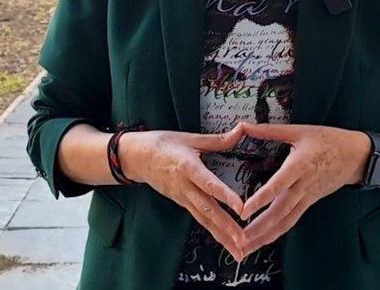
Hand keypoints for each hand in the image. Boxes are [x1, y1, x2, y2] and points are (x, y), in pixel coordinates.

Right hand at [120, 125, 247, 259]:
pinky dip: (213, 231)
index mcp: (187, 167)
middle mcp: (184, 186)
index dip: (225, 196)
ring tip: (239, 251)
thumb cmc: (163, 144)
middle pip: (207, 209)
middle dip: (226, 227)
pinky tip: (226, 242)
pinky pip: (199, 219)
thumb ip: (217, 139)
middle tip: (244, 241)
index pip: (208, 184)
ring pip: (204, 219)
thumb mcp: (189, 138)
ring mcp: (182, 197)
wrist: (135, 157)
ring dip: (222, 236)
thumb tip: (241, 129)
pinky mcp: (181, 203)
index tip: (241, 208)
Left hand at [237, 123, 368, 255]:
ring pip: (285, 221)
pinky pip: (292, 220)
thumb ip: (270, 130)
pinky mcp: (310, 202)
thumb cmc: (329, 140)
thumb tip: (244, 125)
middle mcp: (303, 185)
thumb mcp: (300, 130)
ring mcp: (308, 197)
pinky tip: (263, 241)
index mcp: (300, 165)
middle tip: (239, 239)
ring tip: (246, 247)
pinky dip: (277, 232)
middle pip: (280, 211)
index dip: (262, 199)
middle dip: (259, 227)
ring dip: (265, 235)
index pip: (278, 185)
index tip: (244, 210)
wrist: (357, 156)